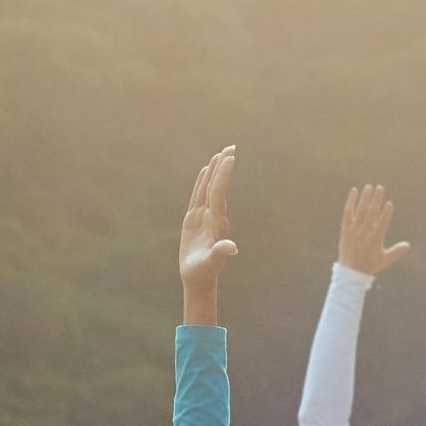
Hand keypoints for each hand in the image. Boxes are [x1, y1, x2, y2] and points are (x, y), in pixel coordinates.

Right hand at [179, 145, 238, 326]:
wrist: (198, 279)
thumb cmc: (203, 273)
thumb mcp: (211, 264)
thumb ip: (220, 254)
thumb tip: (232, 247)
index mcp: (216, 223)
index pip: (219, 194)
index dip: (223, 175)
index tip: (230, 158)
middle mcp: (212, 216)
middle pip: (217, 186)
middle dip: (223, 167)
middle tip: (231, 147)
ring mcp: (204, 217)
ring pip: (208, 188)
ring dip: (214, 171)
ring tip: (220, 154)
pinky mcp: (194, 220)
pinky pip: (198, 195)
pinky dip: (202, 182)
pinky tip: (205, 171)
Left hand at [337, 185, 410, 276]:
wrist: (351, 272)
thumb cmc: (370, 265)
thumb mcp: (385, 259)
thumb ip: (397, 251)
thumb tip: (408, 245)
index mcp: (376, 238)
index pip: (383, 222)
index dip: (386, 212)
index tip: (389, 203)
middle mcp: (365, 232)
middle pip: (372, 212)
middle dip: (376, 199)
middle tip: (380, 188)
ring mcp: (355, 229)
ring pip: (361, 210)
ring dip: (365, 197)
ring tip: (369, 186)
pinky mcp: (346, 228)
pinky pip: (348, 212)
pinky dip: (350, 201)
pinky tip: (354, 191)